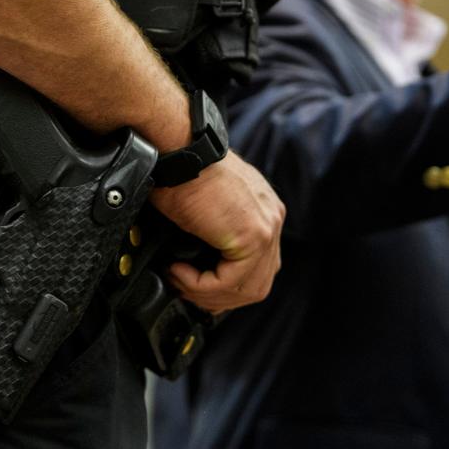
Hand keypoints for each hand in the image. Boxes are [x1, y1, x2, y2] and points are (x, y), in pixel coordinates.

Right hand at [150, 151, 284, 313]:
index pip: (259, 266)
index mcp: (263, 209)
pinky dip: (201, 286)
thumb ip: (211, 238)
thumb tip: (191, 268)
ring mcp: (267, 226)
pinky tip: (179, 272)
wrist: (176, 152)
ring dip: (207, 294)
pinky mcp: (252, 235)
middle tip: (184, 290)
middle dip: (219, 297)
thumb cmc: (179, 172)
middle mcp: (271, 217)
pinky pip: (229, 282)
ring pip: (247, 288)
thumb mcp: (202, 208)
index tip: (195, 286)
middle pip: (258, 282)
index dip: (227, 285)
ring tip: (178, 280)